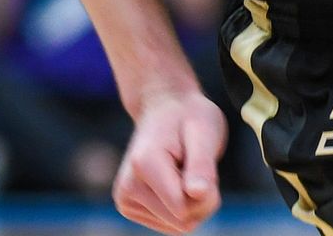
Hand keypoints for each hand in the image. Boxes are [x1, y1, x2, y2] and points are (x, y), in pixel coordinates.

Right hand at [113, 89, 226, 234]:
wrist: (164, 109)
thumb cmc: (189, 117)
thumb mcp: (204, 131)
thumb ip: (202, 165)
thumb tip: (198, 194)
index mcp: (144, 164)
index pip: (184, 208)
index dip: (207, 193)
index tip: (204, 164)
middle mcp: (127, 186)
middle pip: (182, 221)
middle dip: (201, 200)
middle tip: (198, 166)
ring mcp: (125, 199)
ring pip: (179, 226)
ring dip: (194, 203)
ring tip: (186, 170)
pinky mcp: (129, 208)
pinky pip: (171, 225)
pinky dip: (183, 206)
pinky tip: (177, 180)